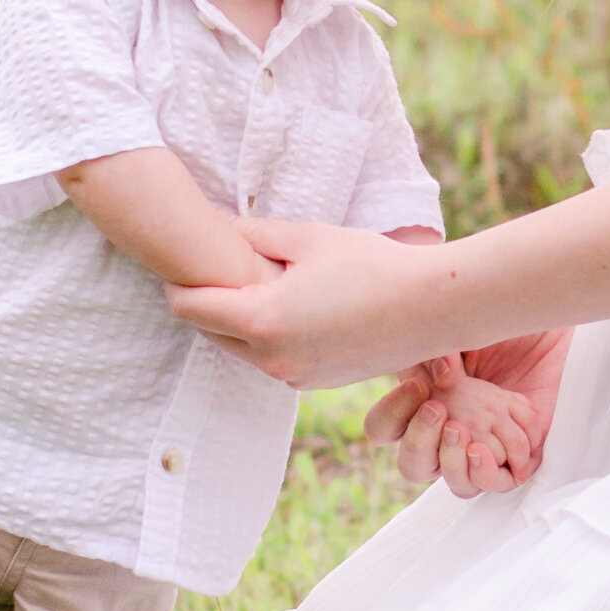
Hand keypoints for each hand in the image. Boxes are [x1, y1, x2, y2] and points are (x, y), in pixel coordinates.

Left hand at [166, 215, 444, 387]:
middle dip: (207, 301)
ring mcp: (292, 376)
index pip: (190, 307)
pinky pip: (272, 359)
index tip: (181, 260)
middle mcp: (270, 358)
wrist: (431, 307)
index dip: (178, 282)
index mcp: (262, 320)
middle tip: (216, 267)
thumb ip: (252, 235)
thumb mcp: (307, 238)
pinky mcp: (313, 383)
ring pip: (240, 348)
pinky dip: (268, 336)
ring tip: (259, 284)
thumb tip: (214, 227)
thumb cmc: (371, 264)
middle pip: (209, 331)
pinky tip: (292, 306)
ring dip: (238, 320)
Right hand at [366, 332, 573, 496]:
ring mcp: (485, 445)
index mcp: (425, 400)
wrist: (551, 321)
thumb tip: (440, 377)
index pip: (384, 427)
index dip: (392, 414)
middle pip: (413, 465)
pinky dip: (487, 471)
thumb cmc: (502, 323)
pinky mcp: (519, 455)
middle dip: (419, 442)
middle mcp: (451, 430)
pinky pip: (495, 481)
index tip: (419, 387)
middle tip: (438, 412)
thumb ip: (438, 346)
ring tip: (462, 433)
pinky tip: (485, 448)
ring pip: (456, 483)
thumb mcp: (461, 325)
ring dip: (452, 462)